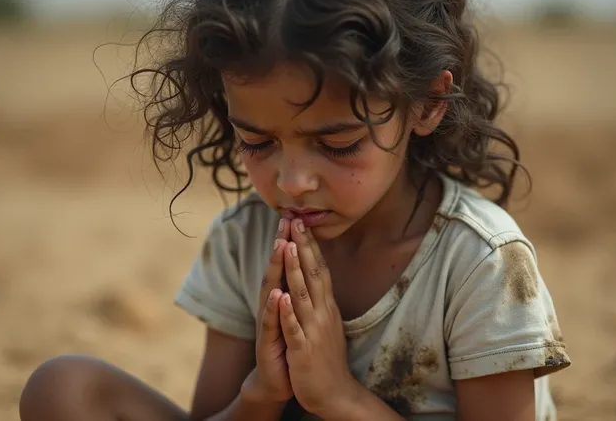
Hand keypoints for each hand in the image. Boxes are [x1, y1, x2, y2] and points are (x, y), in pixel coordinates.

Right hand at [244, 218, 292, 402]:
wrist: (278, 380)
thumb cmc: (288, 343)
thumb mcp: (295, 313)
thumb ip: (297, 290)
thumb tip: (303, 266)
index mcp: (283, 297)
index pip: (288, 265)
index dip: (292, 241)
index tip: (297, 217)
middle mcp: (273, 304)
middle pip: (277, 269)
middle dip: (281, 245)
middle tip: (285, 220)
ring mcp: (269, 321)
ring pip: (271, 290)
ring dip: (276, 269)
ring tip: (280, 247)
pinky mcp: (268, 341)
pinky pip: (272, 322)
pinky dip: (274, 308)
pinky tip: (276, 295)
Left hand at [278, 219, 356, 416]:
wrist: (334, 393)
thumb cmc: (325, 357)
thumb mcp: (326, 323)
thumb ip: (321, 300)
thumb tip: (318, 277)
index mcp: (326, 306)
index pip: (319, 269)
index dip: (310, 245)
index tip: (302, 222)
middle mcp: (322, 313)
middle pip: (313, 274)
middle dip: (303, 247)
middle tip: (295, 221)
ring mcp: (313, 330)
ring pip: (303, 295)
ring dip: (295, 270)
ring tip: (287, 247)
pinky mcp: (303, 349)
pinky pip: (294, 328)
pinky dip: (287, 312)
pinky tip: (281, 297)